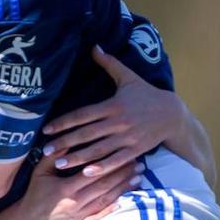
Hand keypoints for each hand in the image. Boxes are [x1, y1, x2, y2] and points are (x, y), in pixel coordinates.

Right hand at [16, 153, 138, 219]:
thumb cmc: (34, 195)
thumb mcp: (40, 172)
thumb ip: (54, 156)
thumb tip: (66, 138)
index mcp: (66, 187)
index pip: (93, 172)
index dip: (110, 163)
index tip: (124, 153)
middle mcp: (75, 202)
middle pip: (104, 186)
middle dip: (122, 174)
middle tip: (138, 164)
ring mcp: (79, 216)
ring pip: (105, 200)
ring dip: (122, 189)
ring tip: (138, 179)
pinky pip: (100, 217)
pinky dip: (112, 209)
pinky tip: (125, 200)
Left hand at [40, 46, 184, 178]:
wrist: (172, 114)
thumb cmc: (147, 94)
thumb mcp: (128, 77)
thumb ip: (109, 63)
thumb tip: (94, 46)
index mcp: (113, 105)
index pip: (83, 115)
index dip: (64, 122)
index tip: (47, 129)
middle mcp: (118, 122)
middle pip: (87, 134)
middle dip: (65, 143)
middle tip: (46, 151)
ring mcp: (127, 138)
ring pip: (99, 150)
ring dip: (78, 158)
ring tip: (60, 164)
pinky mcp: (136, 150)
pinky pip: (116, 161)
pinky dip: (102, 167)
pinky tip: (86, 173)